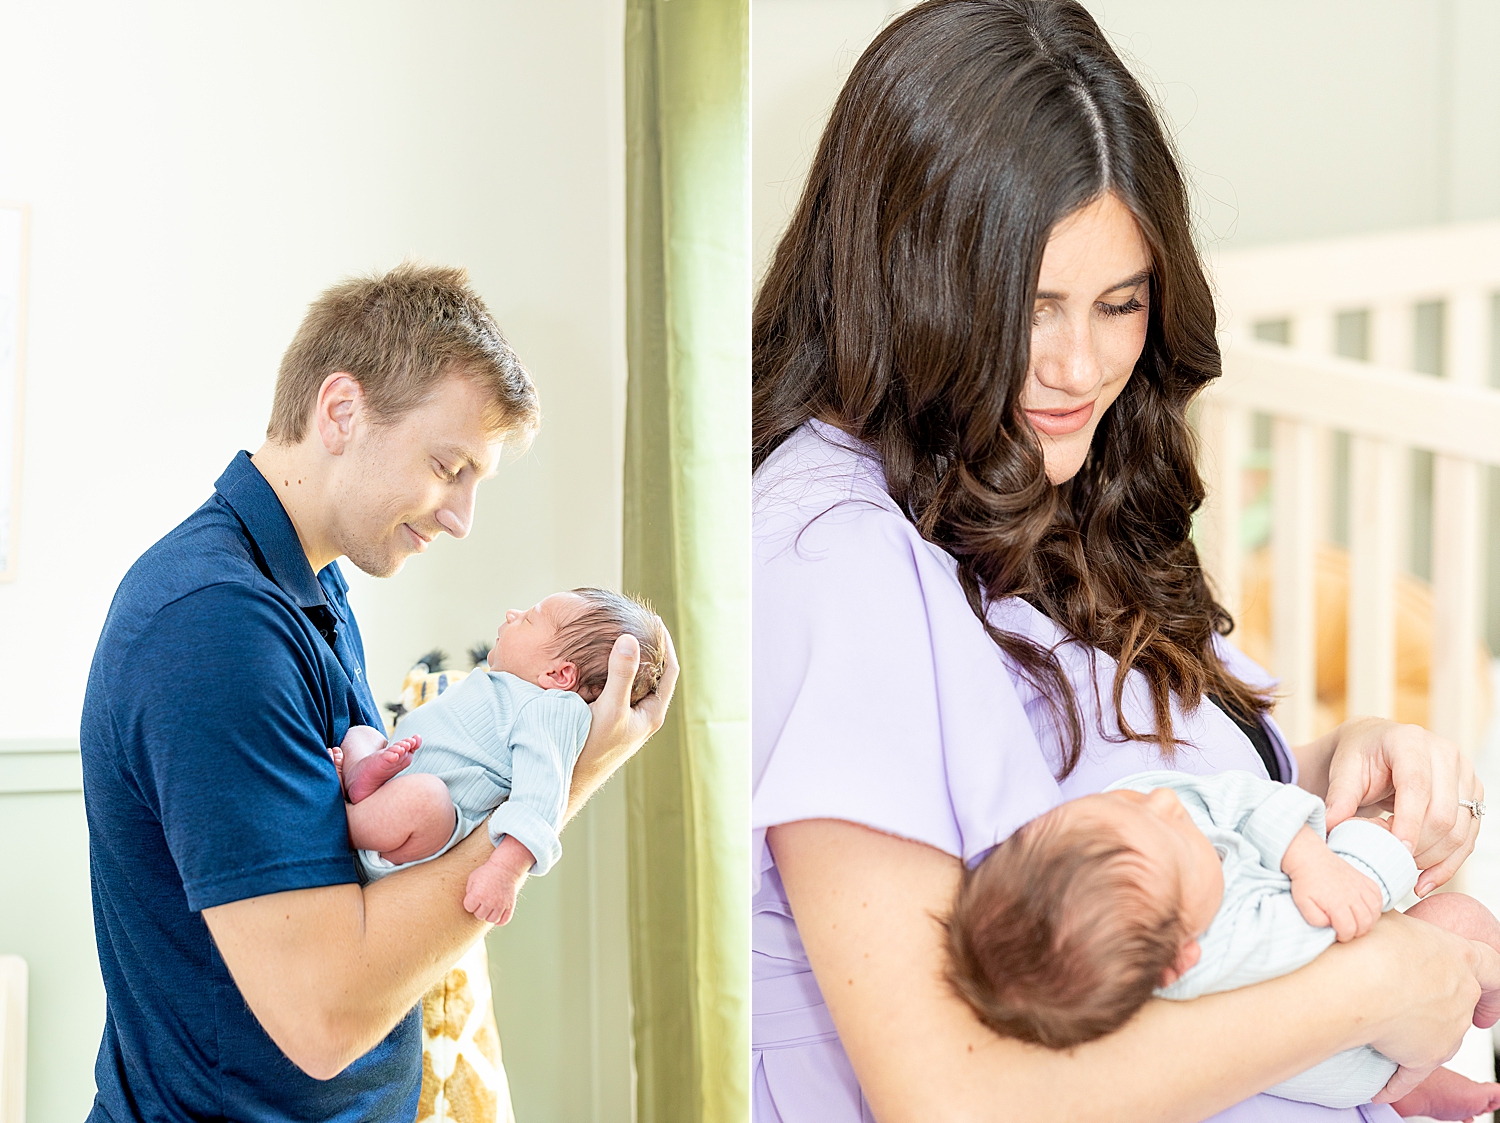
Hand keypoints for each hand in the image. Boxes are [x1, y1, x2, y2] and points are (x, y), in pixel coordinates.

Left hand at [463, 837, 533, 924]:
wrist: (505, 867)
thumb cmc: (487, 872)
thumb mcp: (473, 878)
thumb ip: (469, 892)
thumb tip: (469, 904)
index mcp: (478, 894)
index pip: (469, 908)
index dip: (470, 903)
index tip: (474, 897)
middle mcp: (489, 901)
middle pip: (480, 915)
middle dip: (479, 910)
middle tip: (482, 902)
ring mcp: (500, 904)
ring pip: (492, 920)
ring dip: (489, 915)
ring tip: (489, 908)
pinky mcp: (510, 905)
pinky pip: (504, 920)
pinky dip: (500, 920)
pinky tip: (497, 914)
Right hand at [568, 626, 678, 816]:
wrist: (569, 780)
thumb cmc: (594, 749)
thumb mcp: (610, 709)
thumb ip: (621, 675)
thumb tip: (630, 639)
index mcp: (652, 712)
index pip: (669, 670)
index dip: (666, 643)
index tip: (655, 620)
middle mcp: (642, 715)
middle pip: (652, 673)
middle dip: (646, 647)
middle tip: (634, 621)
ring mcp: (625, 718)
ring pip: (631, 681)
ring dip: (626, 658)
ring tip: (616, 633)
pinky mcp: (607, 720)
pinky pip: (612, 689)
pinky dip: (608, 671)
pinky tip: (595, 659)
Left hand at [1282, 827, 1383, 940]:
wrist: (1310, 859)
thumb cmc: (1305, 881)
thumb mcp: (1302, 903)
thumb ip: (1315, 919)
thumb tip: (1330, 925)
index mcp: (1336, 903)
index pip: (1349, 930)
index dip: (1344, 936)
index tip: (1338, 934)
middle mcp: (1352, 896)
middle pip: (1365, 924)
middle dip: (1357, 932)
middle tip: (1347, 930)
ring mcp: (1360, 887)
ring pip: (1375, 912)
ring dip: (1368, 921)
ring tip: (1356, 922)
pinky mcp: (1365, 880)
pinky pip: (1378, 897)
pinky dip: (1375, 906)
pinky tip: (1365, 909)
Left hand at [1314, 717, 1481, 895]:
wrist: (1376, 746)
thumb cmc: (1360, 756)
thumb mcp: (1344, 770)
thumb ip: (1339, 797)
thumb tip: (1331, 825)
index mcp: (1410, 741)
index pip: (1417, 787)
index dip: (1409, 822)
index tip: (1397, 850)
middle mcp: (1445, 754)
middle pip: (1443, 813)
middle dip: (1418, 845)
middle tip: (1390, 858)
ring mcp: (1464, 775)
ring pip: (1460, 830)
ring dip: (1433, 857)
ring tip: (1402, 865)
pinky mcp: (1473, 796)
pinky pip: (1469, 838)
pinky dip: (1448, 863)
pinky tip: (1425, 880)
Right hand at [1337, 911, 1485, 1100]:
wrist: (1355, 986)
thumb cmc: (1368, 947)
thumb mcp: (1391, 921)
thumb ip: (1405, 931)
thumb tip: (1394, 931)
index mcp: (1460, 956)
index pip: (1494, 966)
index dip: (1490, 976)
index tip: (1483, 987)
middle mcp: (1462, 994)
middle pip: (1465, 1002)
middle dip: (1442, 1004)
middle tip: (1412, 1002)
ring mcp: (1449, 1030)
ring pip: (1441, 1036)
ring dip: (1414, 1034)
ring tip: (1378, 1025)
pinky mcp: (1426, 1059)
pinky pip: (1412, 1076)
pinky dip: (1396, 1082)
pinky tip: (1381, 1090)